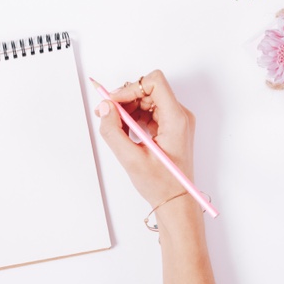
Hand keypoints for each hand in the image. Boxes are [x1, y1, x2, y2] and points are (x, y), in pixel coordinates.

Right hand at [95, 70, 195, 208]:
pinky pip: (148, 111)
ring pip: (147, 99)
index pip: (154, 83)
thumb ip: (113, 131)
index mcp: (176, 119)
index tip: (114, 102)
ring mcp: (176, 121)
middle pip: (149, 90)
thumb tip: (104, 108)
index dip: (131, 88)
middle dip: (126, 99)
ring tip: (116, 127)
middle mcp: (179, 115)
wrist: (176, 201)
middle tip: (108, 114)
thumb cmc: (161, 184)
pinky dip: (133, 117)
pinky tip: (126, 132)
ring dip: (128, 108)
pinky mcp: (170, 127)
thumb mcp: (131, 159)